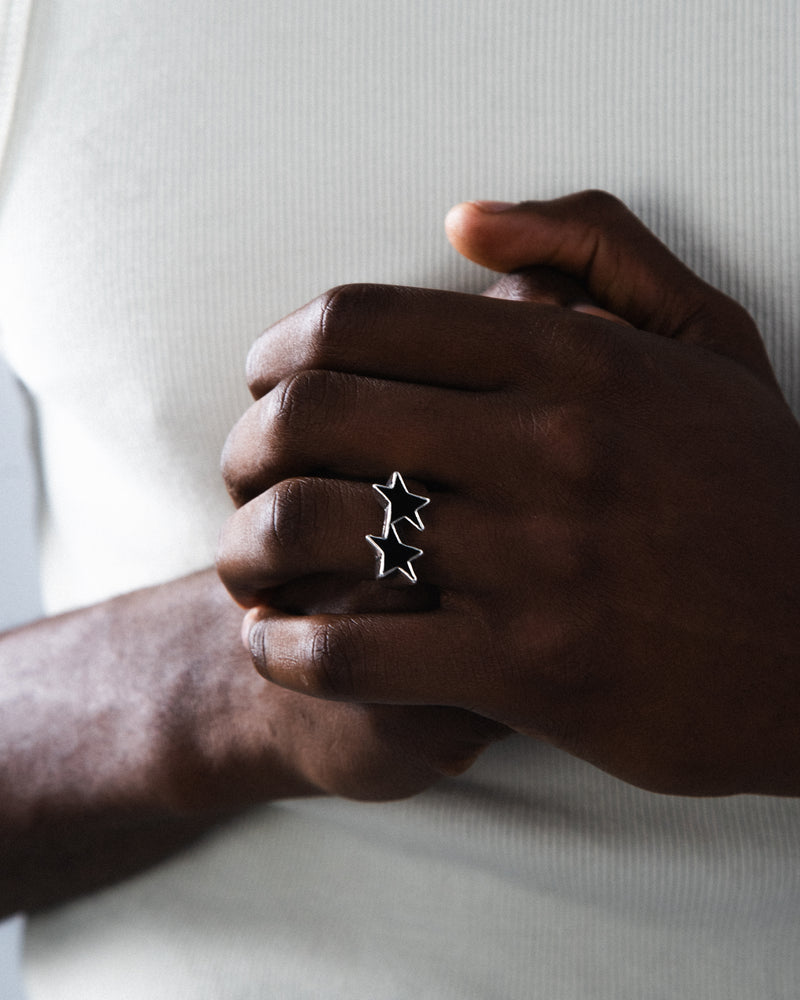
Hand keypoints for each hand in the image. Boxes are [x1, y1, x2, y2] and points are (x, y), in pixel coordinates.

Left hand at [218, 191, 799, 795]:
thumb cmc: (756, 493)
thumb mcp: (707, 336)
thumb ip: (594, 248)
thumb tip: (463, 224)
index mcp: (572, 357)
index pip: (361, 322)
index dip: (280, 352)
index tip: (266, 385)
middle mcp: (546, 446)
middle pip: (315, 414)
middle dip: (246, 444)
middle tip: (242, 474)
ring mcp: (536, 560)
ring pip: (317, 529)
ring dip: (247, 547)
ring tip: (246, 563)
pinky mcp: (531, 670)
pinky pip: (357, 654)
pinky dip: (287, 650)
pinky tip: (274, 646)